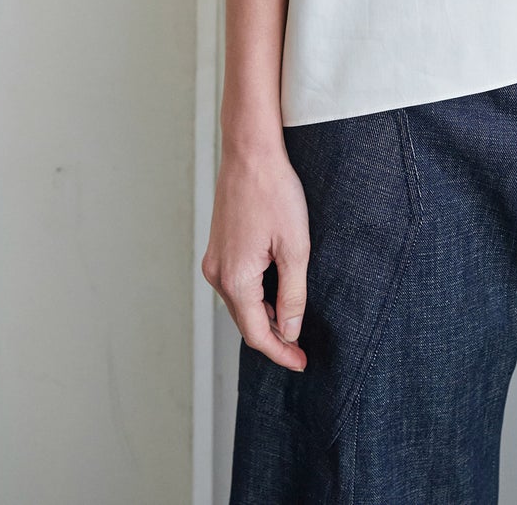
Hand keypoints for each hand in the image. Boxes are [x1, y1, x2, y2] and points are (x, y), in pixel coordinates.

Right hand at [201, 142, 310, 371]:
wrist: (251, 153)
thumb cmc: (275, 193)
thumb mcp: (295, 247)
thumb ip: (293, 294)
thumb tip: (289, 331)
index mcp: (235, 280)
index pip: (257, 333)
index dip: (280, 352)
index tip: (302, 363)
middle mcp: (217, 275)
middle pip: (246, 322)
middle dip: (274, 337)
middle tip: (301, 348)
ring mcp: (215, 260)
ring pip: (241, 303)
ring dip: (265, 315)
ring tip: (293, 320)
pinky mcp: (218, 247)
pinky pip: (237, 284)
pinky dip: (256, 295)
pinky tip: (277, 290)